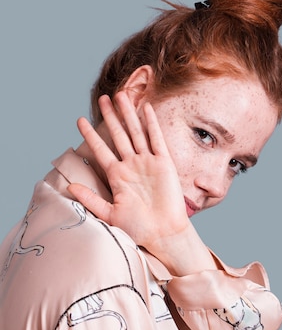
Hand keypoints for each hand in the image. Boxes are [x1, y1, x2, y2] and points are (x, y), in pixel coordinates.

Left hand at [68, 93, 189, 258]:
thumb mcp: (110, 214)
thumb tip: (69, 187)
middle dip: (110, 116)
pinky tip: (146, 108)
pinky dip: (151, 124)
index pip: (100, 150)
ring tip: (121, 95)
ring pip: (136, 132)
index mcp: (117, 177)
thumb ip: (91, 200)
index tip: (79, 120)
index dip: (90, 135)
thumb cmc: (138, 229)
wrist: (163, 234)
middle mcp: (131, 166)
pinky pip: (157, 139)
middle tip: (103, 98)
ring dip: (128, 114)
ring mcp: (148, 163)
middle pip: (118, 135)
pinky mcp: (164, 164)